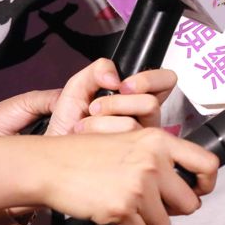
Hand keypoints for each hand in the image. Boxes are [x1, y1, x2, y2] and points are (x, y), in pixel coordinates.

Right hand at [34, 128, 217, 224]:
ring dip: (149, 221)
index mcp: (160, 140)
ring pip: (165, 223)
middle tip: (157, 206)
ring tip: (128, 206)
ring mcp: (139, 187)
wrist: (50, 165)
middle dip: (176, 210)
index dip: (207, 183)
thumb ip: (158, 155)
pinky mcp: (123, 210)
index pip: (207, 163)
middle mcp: (155, 162)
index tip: (198, 190)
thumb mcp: (129, 138)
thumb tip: (184, 182)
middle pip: (190, 203)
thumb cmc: (87, 152)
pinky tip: (113, 211)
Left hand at [47, 59, 176, 136]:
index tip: (123, 85)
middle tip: (95, 107)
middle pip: (152, 103)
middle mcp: (146, 117)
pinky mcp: (131, 155)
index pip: (167, 80)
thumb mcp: (80, 84)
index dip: (151, 79)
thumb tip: (115, 78)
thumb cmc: (70, 118)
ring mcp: (140, 138)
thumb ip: (98, 69)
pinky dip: (98, 131)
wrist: (57, 144)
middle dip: (118, 103)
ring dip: (102, 119)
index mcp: (140, 95)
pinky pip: (122, 138)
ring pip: (134, 122)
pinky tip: (87, 136)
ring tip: (84, 123)